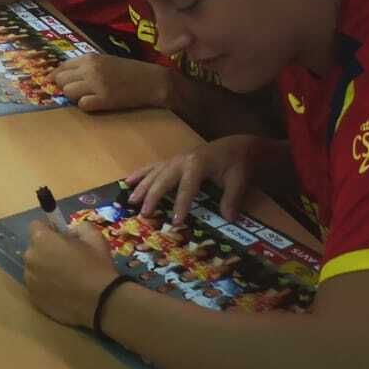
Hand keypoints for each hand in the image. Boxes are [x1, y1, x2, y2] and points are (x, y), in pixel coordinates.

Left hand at [24, 220, 118, 327]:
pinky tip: (63, 292)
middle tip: (66, 259)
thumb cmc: (97, 266)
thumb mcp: (94, 237)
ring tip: (65, 279)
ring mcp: (30, 280)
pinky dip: (46, 287)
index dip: (49, 230)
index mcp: (42, 239)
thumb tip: (70, 232)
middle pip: (34, 249)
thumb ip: (79, 228)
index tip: (60, 237)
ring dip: (45, 270)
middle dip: (46, 250)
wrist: (101, 302)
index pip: (35, 226)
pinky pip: (37, 287)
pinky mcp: (34, 298)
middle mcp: (30, 258)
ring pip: (34, 269)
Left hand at [52, 54, 171, 114]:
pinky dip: (86, 106)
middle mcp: (90, 69)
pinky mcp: (104, 99)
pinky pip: (82, 105)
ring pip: (68, 92)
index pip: (62, 67)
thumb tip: (62, 75)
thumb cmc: (128, 71)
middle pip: (61, 80)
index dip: (55, 76)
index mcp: (90, 58)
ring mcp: (97, 84)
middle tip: (77, 91)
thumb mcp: (105, 61)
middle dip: (65, 87)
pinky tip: (96, 103)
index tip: (53, 83)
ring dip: (74, 97)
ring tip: (88, 96)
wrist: (151, 81)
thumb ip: (85, 66)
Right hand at [126, 134, 268, 223]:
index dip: (180, 205)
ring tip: (131, 201)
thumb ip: (232, 199)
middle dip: (153, 196)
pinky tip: (128, 181)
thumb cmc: (237, 164)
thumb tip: (228, 219)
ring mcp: (175, 159)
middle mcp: (182, 160)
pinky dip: (140, 173)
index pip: (187, 187)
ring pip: (154, 173)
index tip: (175, 222)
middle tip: (144, 214)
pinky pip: (153, 167)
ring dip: (142, 187)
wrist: (237, 146)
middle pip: (164, 179)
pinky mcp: (173, 160)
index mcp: (198, 164)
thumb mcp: (239, 180)